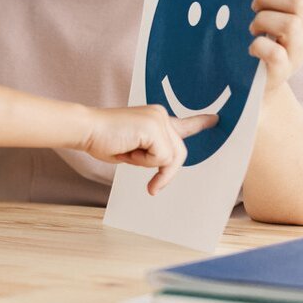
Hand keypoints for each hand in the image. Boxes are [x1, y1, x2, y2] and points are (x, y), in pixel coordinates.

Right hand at [82, 106, 216, 194]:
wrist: (86, 129)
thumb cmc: (104, 139)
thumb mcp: (135, 149)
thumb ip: (153, 152)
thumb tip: (166, 164)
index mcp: (155, 118)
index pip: (183, 123)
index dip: (200, 123)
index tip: (216, 119)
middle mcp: (161, 115)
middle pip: (179, 153)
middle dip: (165, 172)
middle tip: (152, 187)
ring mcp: (159, 120)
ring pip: (171, 157)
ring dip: (148, 165)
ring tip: (127, 153)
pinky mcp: (155, 128)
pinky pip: (161, 158)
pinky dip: (143, 162)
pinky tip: (127, 149)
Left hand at [249, 0, 302, 94]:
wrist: (254, 82)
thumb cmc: (262, 38)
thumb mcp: (272, 12)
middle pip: (298, 1)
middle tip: (254, 6)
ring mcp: (299, 55)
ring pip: (289, 24)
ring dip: (262, 20)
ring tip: (253, 28)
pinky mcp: (283, 72)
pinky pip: (275, 52)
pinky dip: (259, 45)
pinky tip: (252, 47)